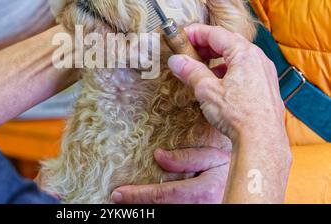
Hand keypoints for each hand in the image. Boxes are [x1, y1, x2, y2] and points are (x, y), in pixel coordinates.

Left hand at [111, 147, 229, 203]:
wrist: (252, 189)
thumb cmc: (233, 170)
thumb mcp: (214, 158)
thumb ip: (187, 158)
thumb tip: (158, 156)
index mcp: (202, 191)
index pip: (163, 195)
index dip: (138, 196)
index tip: (119, 194)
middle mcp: (198, 208)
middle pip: (160, 209)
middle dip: (137, 206)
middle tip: (117, 201)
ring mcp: (197, 212)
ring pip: (166, 213)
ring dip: (145, 210)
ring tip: (127, 204)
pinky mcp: (197, 213)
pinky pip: (173, 212)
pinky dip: (158, 209)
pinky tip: (146, 205)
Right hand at [167, 24, 285, 143]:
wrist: (262, 140)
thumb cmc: (238, 114)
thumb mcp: (207, 90)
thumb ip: (190, 71)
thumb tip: (176, 60)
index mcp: (245, 53)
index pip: (216, 33)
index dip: (195, 33)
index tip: (181, 37)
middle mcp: (258, 59)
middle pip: (228, 42)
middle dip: (205, 45)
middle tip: (187, 51)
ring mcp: (265, 72)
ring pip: (237, 56)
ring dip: (216, 58)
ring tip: (200, 67)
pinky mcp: (266, 86)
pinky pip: (245, 69)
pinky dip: (228, 70)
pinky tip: (217, 83)